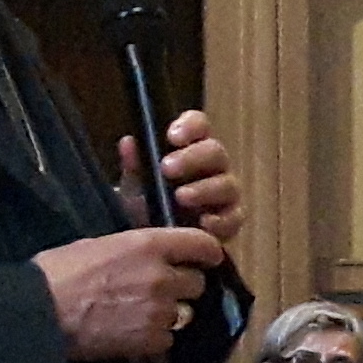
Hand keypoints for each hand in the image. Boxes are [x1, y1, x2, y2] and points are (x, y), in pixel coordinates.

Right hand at [35, 227, 223, 359]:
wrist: (40, 314)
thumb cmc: (58, 272)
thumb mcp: (98, 244)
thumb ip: (134, 247)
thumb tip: (148, 248)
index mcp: (149, 245)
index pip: (203, 244)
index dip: (207, 253)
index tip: (207, 259)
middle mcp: (163, 276)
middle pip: (197, 283)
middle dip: (183, 286)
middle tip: (160, 290)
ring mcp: (160, 310)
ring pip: (184, 312)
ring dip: (168, 312)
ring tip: (140, 313)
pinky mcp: (152, 340)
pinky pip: (168, 337)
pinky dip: (155, 337)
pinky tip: (132, 333)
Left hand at [121, 109, 247, 248]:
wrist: (153, 237)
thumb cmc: (148, 201)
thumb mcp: (135, 183)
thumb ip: (134, 164)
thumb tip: (128, 142)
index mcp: (191, 147)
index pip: (199, 125)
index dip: (190, 126)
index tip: (172, 136)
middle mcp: (213, 166)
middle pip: (215, 151)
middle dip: (192, 158)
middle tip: (167, 168)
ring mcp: (225, 193)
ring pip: (227, 184)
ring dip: (204, 189)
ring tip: (180, 197)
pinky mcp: (231, 220)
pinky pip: (234, 218)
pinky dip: (220, 221)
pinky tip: (203, 223)